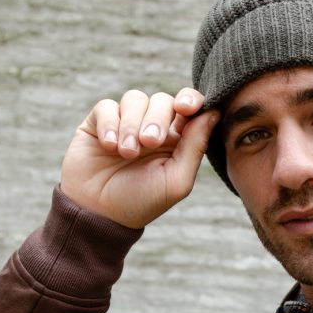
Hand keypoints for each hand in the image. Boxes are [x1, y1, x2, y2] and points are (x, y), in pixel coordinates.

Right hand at [60, 88, 219, 226]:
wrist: (98, 214)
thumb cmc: (142, 202)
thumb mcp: (176, 180)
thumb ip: (195, 146)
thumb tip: (213, 112)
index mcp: (177, 139)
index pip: (190, 106)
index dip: (191, 99)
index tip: (186, 108)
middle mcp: (152, 126)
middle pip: (162, 100)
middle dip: (157, 118)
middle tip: (149, 142)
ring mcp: (125, 122)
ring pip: (135, 99)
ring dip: (131, 125)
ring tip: (127, 153)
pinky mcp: (99, 122)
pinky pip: (107, 106)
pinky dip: (109, 124)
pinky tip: (109, 147)